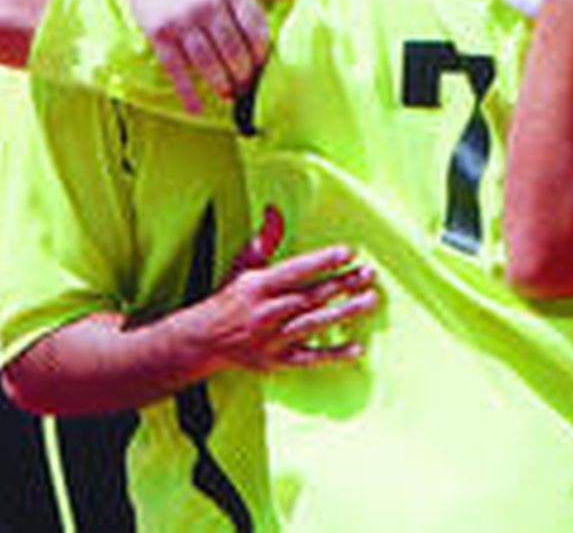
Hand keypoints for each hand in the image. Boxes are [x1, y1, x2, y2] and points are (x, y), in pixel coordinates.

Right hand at [115, 0, 295, 111]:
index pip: (254, 26)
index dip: (262, 50)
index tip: (265, 63)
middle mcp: (206, 4)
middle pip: (233, 49)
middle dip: (245, 72)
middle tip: (250, 86)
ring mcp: (181, 19)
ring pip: (207, 61)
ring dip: (221, 84)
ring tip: (231, 95)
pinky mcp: (158, 32)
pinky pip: (174, 67)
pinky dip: (186, 90)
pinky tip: (197, 107)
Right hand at [189, 206, 377, 372]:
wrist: (203, 341)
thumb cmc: (229, 300)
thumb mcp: (243, 266)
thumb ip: (264, 240)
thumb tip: (274, 211)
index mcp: (258, 286)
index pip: (296, 270)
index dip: (324, 260)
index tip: (348, 252)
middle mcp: (267, 312)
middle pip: (311, 296)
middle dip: (342, 283)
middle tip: (368, 273)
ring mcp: (273, 339)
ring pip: (314, 324)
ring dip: (345, 312)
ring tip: (370, 299)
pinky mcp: (277, 361)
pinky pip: (310, 358)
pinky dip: (333, 354)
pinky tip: (356, 348)